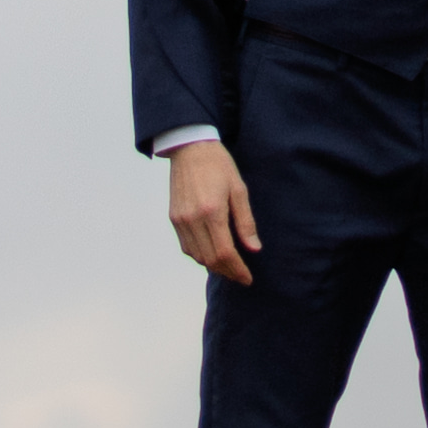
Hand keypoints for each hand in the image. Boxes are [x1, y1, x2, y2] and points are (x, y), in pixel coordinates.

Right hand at [167, 140, 261, 285]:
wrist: (190, 148)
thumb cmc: (219, 166)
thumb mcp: (239, 190)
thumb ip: (245, 222)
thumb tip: (254, 249)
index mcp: (211, 211)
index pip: (224, 253)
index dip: (237, 270)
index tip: (248, 278)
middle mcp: (192, 219)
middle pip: (210, 259)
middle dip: (227, 272)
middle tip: (241, 275)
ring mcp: (180, 220)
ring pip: (197, 256)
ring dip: (214, 266)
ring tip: (229, 266)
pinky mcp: (173, 218)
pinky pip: (186, 247)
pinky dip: (200, 255)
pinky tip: (212, 253)